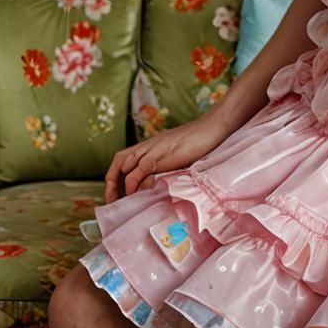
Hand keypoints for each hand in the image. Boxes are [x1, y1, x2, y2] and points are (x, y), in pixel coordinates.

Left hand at [104, 113, 227, 203]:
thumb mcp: (180, 157)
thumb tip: (161, 186)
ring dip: (118, 183)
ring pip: (126, 162)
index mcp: (153, 145)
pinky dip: (134, 181)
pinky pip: (142, 166)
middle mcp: (150, 145)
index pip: (125, 158)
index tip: (117, 196)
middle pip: (121, 160)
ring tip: (120, 201)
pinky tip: (136, 193)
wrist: (215, 126)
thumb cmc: (202, 142)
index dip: (116, 176)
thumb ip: (169, 167)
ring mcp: (155, 147)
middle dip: (112, 181)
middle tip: (113, 201)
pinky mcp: (162, 152)